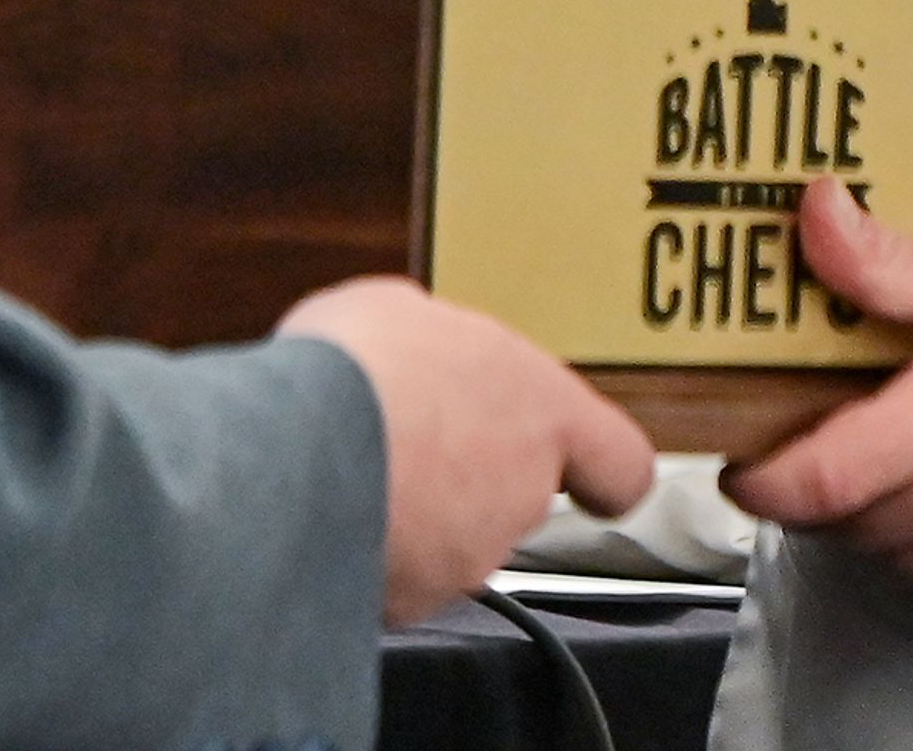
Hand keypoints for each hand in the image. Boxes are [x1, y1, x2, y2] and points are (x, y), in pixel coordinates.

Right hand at [279, 277, 655, 624]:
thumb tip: (425, 351)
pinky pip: (392, 577)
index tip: (590, 479)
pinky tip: (325, 511)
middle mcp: (519, 492)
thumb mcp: (403, 308)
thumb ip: (441, 343)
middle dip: (464, 475)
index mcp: (543, 409)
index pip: (620, 464)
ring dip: (412, 513)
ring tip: (350, 467)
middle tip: (406, 437)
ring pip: (450, 541)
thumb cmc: (358, 367)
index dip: (601, 472)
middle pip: (514, 495)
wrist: (292, 449)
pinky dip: (365, 552)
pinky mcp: (409, 605)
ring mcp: (467, 557)